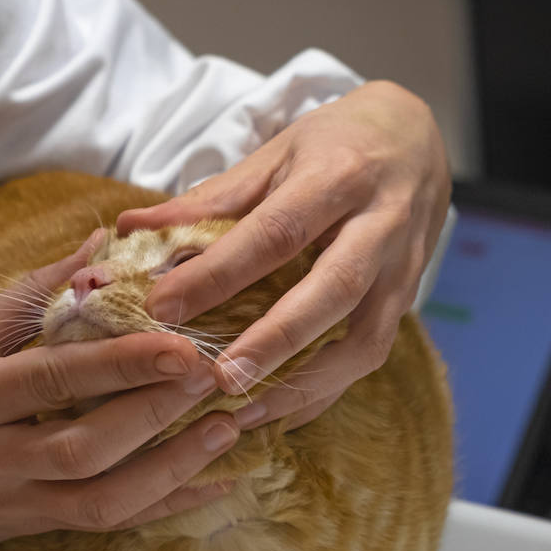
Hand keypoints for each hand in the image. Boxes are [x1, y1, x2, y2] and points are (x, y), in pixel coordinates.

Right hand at [0, 234, 239, 550]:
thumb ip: (30, 295)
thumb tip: (99, 243)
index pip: (55, 378)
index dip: (122, 364)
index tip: (183, 344)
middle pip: (86, 444)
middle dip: (157, 413)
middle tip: (217, 378)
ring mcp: (12, 501)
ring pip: (102, 497)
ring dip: (171, 467)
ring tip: (226, 429)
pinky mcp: (29, 528)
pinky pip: (103, 524)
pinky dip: (161, 508)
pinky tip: (209, 486)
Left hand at [117, 79, 450, 431]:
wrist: (420, 137)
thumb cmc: (333, 144)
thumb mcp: (273, 154)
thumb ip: (208, 199)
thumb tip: (131, 229)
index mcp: (338, 176)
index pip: (276, 231)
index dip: (219, 273)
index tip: (162, 306)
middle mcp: (381, 223)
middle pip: (333, 289)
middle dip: (275, 340)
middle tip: (219, 379)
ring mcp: (404, 267)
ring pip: (364, 338)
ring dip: (306, 382)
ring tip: (244, 410)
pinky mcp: (409, 299)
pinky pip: (371, 354)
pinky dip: (325, 390)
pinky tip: (277, 413)